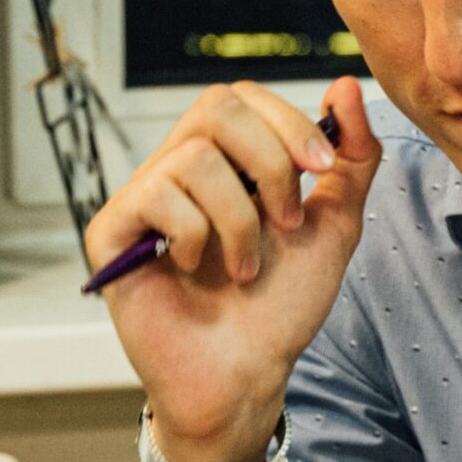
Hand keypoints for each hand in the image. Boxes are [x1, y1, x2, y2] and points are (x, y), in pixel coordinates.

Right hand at [83, 76, 381, 461]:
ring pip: (194, 158)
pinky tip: (198, 271)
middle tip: (289, 222)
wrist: (247, 375)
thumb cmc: (282, 307)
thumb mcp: (335, 227)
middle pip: (215, 105)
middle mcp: (179, 169)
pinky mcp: (110, 230)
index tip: (323, 173)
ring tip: (247, 269)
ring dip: (240, 220)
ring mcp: (142, 197)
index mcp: (226, 162)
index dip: (287, 123)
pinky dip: (195, 236)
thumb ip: (351, 160)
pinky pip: (156, 195)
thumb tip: (346, 86)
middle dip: (270, 162)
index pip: (243, 98)